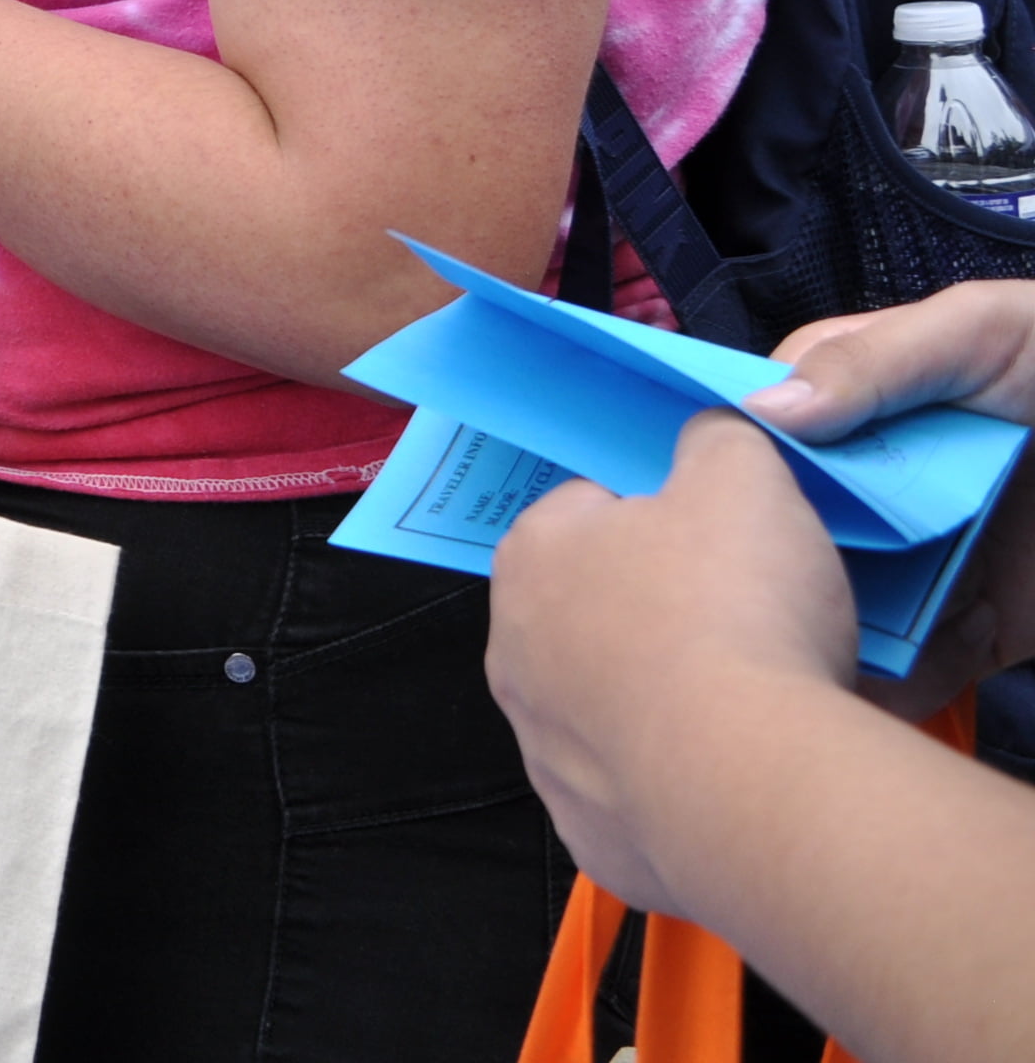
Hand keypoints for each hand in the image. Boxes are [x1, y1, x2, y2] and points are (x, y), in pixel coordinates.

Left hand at [488, 410, 859, 915]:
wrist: (747, 783)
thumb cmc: (733, 613)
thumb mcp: (743, 476)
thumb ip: (717, 440)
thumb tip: (710, 434)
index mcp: (534, 555)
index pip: (585, 511)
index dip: (658, 519)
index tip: (715, 541)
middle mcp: (513, 652)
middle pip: (592, 612)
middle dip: (658, 613)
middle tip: (744, 621)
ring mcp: (543, 749)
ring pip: (609, 705)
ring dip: (666, 700)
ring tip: (751, 703)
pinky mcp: (589, 830)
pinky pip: (637, 791)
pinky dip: (681, 781)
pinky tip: (737, 772)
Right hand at [749, 281, 1034, 708]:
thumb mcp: (982, 329)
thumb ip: (875, 359)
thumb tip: (766, 410)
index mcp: (861, 403)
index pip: (761, 427)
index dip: (720, 457)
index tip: (686, 487)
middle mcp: (879, 486)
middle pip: (788, 529)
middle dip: (762, 559)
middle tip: (739, 583)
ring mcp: (926, 560)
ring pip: (839, 603)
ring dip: (821, 625)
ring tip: (807, 638)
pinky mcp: (975, 628)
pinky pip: (915, 667)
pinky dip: (893, 682)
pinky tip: (889, 673)